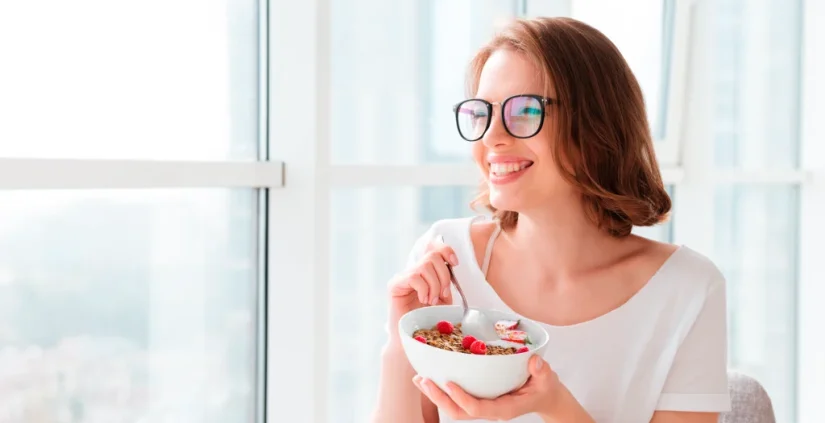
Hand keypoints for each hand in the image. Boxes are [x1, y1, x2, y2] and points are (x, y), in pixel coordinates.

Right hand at [387, 239, 456, 338]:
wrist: (413, 338)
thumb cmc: (428, 320)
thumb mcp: (444, 299)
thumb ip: (447, 282)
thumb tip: (453, 266)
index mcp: (425, 273)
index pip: (434, 249)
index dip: (446, 251)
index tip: (455, 263)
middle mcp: (413, 271)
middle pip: (432, 256)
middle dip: (444, 275)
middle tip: (443, 294)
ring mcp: (403, 277)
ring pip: (425, 266)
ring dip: (434, 285)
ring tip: (432, 301)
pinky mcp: (395, 285)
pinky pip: (415, 276)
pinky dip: (424, 289)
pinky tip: (423, 301)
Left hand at [413, 355, 562, 420]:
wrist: (544, 396)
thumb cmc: (544, 387)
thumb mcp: (547, 379)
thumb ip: (542, 372)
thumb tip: (535, 362)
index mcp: (504, 409)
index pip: (478, 409)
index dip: (462, 398)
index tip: (448, 384)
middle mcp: (489, 410)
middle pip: (459, 412)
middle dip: (439, 398)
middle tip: (424, 380)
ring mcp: (482, 405)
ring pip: (454, 408)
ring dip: (435, 395)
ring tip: (419, 379)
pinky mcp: (478, 398)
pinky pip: (456, 399)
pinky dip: (441, 390)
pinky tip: (430, 377)